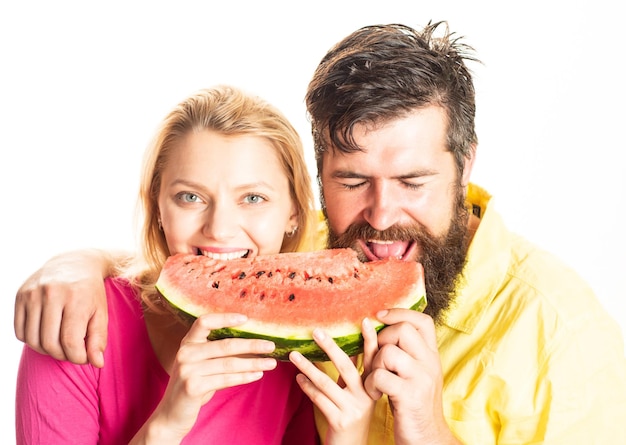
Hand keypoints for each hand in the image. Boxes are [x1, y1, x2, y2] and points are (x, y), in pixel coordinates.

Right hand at [14, 249, 116, 367]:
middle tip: (72, 352)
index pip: (70, 341)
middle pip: (49, 343)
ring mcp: (33, 293)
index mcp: (76, 297)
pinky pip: (20, 331)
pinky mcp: (20, 295)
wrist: (75, 263)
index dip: (77, 357)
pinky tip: (47, 334)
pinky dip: (32, 340)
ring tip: (61, 344)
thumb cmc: (91, 292)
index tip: (84, 358)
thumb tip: (97, 363)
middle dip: (62, 355)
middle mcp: (52, 293)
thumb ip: (99, 339)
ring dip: (46, 350)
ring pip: (33, 340)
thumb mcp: (101, 313)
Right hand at [136, 313, 276, 441]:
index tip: (246, 319)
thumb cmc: (193, 385)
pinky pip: (225, 379)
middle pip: (225, 345)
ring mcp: (188, 370)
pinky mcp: (193, 386)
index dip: (224, 318)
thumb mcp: (201, 365)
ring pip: (229, 364)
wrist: (171, 414)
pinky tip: (257, 375)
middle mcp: (186, 353)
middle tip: (271, 346)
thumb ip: (218, 354)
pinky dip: (244, 377)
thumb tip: (252, 345)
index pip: (204, 322)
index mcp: (187, 343)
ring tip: (271, 363)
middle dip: (251, 345)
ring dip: (253, 363)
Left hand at [289, 318, 377, 444]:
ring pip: (326, 382)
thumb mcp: (356, 395)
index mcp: (372, 387)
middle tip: (316, 331)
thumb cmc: (350, 417)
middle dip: (329, 347)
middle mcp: (366, 396)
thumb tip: (340, 348)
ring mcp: (353, 409)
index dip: (369, 340)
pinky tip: (298, 378)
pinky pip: (319, 399)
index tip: (363, 321)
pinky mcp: (340, 421)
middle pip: (346, 366)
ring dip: (307, 367)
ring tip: (293, 356)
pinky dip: (306, 387)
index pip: (372, 359)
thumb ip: (351, 375)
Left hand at [364, 309, 459, 444]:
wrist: (427, 438)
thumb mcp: (415, 374)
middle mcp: (430, 363)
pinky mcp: (410, 396)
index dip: (400, 312)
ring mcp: (422, 379)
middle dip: (381, 341)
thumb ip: (406, 352)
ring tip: (376, 380)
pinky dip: (371, 384)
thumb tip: (379, 325)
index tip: (379, 316)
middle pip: (403, 330)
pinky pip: (380, 376)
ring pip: (388, 352)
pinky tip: (375, 394)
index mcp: (431, 356)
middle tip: (377, 360)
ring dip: (374, 365)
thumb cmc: (413, 404)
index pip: (422, 320)